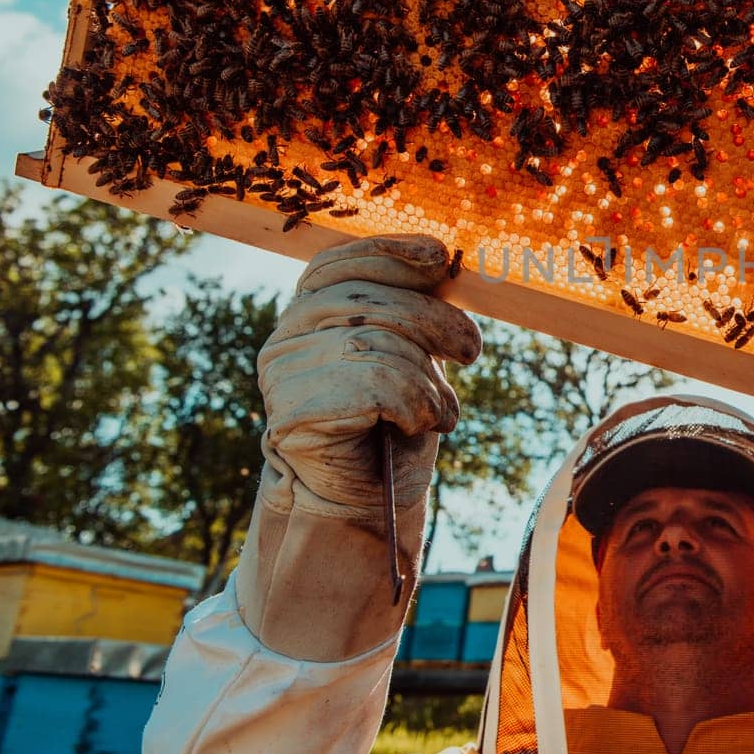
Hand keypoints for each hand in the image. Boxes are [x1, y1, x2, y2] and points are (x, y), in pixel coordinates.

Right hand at [256, 234, 480, 513]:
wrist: (366, 502)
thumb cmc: (392, 425)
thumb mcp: (409, 354)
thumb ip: (410, 310)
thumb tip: (440, 260)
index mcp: (307, 315)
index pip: (336, 263)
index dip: (388, 250)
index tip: (441, 257)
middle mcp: (284, 338)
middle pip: (367, 300)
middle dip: (432, 320)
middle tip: (471, 350)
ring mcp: (283, 375)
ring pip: (376, 343)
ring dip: (427, 379)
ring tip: (441, 410)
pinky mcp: (293, 413)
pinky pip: (377, 385)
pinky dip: (416, 404)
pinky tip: (421, 425)